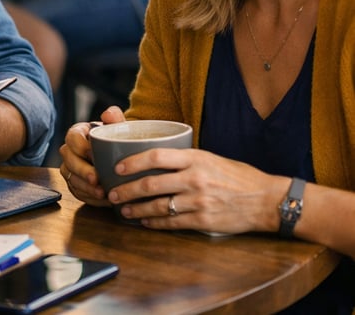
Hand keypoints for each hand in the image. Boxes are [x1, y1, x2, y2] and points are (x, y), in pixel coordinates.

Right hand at [59, 105, 124, 205]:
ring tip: (102, 193)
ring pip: (71, 178)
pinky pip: (78, 192)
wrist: (122, 158)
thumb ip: (115, 118)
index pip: (72, 138)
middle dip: (82, 171)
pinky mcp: (76, 184)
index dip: (80, 147)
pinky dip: (90, 198)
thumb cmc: (118, 140)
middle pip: (69, 160)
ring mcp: (71, 169)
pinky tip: (103, 200)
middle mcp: (70, 151)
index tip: (92, 153)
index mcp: (78, 134)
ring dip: (86, 187)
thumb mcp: (119, 128)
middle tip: (96, 179)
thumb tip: (108, 113)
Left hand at [108, 147, 281, 234]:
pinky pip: (172, 222)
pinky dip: (155, 223)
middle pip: (150, 183)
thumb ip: (184, 159)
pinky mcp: (204, 220)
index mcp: (195, 158)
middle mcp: (195, 178)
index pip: (155, 155)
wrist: (267, 200)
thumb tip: (153, 159)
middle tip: (112, 193)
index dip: (133, 162)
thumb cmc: (237, 176)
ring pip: (158, 205)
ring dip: (136, 209)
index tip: (117, 167)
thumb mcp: (210, 158)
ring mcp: (199, 201)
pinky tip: (145, 222)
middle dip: (126, 190)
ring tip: (124, 210)